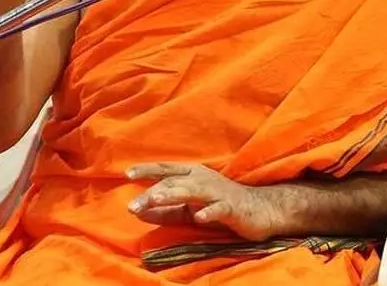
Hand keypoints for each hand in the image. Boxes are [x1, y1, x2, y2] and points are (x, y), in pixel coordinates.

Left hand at [125, 163, 278, 241]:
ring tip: (155, 200)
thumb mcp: (188, 209)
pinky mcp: (232, 207)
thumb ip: (164, 211)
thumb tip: (137, 211)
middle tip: (131, 206)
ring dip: (173, 195)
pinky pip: (219, 209)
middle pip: (173, 184)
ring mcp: (217, 192)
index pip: (165, 170)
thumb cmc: (220, 205)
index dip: (147, 170)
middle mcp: (202, 179)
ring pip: (192, 192)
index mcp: (192, 175)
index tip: (126, 173)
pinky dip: (209, 212)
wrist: (260, 210)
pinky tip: (199, 217)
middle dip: (152, 193)